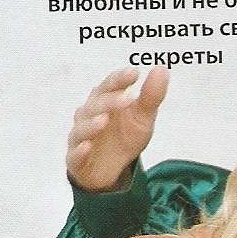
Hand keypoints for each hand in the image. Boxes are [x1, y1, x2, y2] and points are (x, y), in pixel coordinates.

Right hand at [65, 68, 167, 191]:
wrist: (112, 168)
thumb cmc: (124, 135)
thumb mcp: (143, 117)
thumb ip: (151, 95)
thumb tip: (161, 69)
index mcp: (104, 100)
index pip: (109, 86)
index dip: (119, 79)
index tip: (134, 72)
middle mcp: (88, 116)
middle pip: (95, 105)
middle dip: (110, 101)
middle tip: (127, 99)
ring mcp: (80, 138)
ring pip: (82, 129)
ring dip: (91, 124)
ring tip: (104, 120)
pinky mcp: (76, 161)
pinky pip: (74, 156)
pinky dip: (79, 151)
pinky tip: (86, 147)